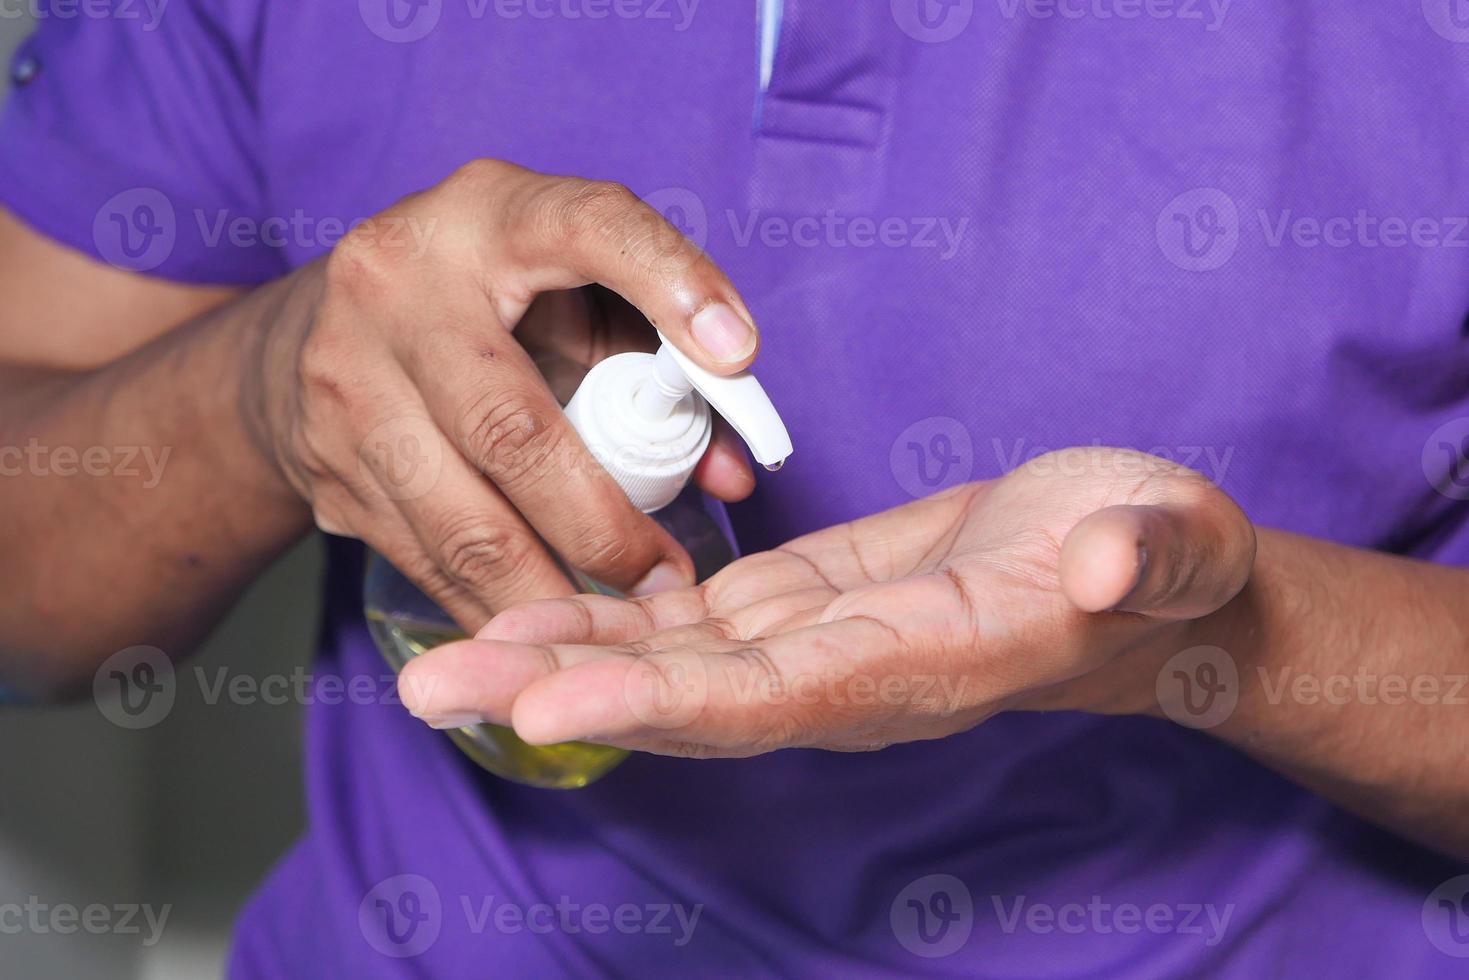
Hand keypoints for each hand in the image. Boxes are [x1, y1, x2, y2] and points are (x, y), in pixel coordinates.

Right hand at [247, 160, 758, 629]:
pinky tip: (545, 629)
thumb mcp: (572, 296)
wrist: (311, 333)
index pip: (587, 224)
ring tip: (618, 622)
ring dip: (550, 591)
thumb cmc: (487, 308)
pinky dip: (496, 608)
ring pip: (460, 521)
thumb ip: (661, 362)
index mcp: (486, 217)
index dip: (668, 283)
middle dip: (602, 523)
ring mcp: (346, 381)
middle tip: (668, 577)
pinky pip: (425, 563)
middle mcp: (400, 287)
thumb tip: (732, 473)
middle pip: (509, 428)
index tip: (738, 355)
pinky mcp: (324, 466)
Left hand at [397, 448, 1255, 753]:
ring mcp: (813, 649)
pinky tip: (531, 610)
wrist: (1125, 572)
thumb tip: (1116, 561)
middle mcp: (845, 679)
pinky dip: (607, 619)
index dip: (661, 701)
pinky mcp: (800, 607)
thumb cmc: (1156, 558)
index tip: (548, 703)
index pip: (772, 698)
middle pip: (683, 699)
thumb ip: (1149, 552)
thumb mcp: (1173, 538)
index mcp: (919, 665)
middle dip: (558, 692)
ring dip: (555, 659)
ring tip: (438, 660)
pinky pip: (687, 626)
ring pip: (666, 664)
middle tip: (427, 687)